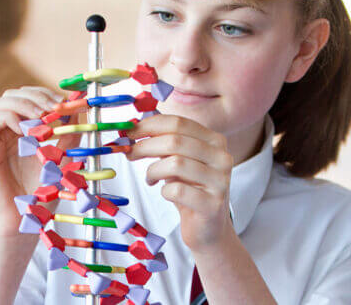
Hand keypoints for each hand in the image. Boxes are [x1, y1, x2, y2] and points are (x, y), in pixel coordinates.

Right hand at [0, 86, 80, 234]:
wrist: (23, 223)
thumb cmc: (41, 195)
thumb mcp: (63, 158)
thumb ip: (69, 134)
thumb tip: (79, 106)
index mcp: (23, 131)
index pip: (29, 98)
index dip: (46, 94)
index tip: (65, 103)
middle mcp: (6, 132)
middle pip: (13, 94)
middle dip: (36, 95)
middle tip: (55, 107)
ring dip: (23, 103)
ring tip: (41, 116)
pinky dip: (9, 117)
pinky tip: (25, 130)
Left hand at [126, 114, 234, 248]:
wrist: (208, 228)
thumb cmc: (189, 189)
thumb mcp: (179, 160)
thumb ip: (163, 142)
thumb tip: (132, 128)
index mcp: (214, 140)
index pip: (178, 122)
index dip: (149, 125)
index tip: (128, 132)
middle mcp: (222, 157)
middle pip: (174, 141)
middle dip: (145, 146)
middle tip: (129, 154)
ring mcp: (220, 181)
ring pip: (175, 163)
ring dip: (153, 170)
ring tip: (150, 178)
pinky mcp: (212, 204)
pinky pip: (177, 190)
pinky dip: (163, 191)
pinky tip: (165, 193)